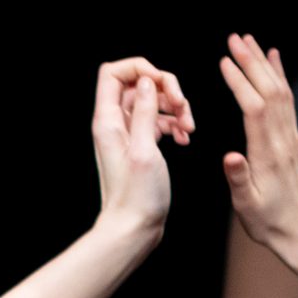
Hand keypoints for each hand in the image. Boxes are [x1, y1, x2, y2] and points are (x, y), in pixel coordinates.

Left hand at [91, 57, 192, 237]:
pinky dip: (174, 125)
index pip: (113, 72)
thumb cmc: (137, 198)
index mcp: (108, 121)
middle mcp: (114, 124)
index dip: (139, 68)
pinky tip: (186, 139)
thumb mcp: (144, 150)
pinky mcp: (140, 146)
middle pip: (138, 84)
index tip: (163, 83)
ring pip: (151, 103)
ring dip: (175, 108)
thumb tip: (147, 80)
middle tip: (184, 107)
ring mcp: (127, 135)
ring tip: (190, 128)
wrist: (133, 229)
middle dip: (166, 89)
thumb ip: (144, 111)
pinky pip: (157, 122)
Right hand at [218, 33, 297, 251]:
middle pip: (268, 90)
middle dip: (251, 61)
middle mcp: (282, 138)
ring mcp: (290, 136)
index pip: (253, 107)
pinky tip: (274, 60)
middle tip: (235, 37)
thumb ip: (238, 179)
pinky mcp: (292, 138)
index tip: (224, 61)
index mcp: (267, 153)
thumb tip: (230, 156)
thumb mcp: (246, 205)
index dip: (239, 81)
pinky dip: (279, 76)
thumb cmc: (268, 221)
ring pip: (279, 90)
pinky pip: (287, 99)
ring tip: (250, 40)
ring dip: (264, 63)